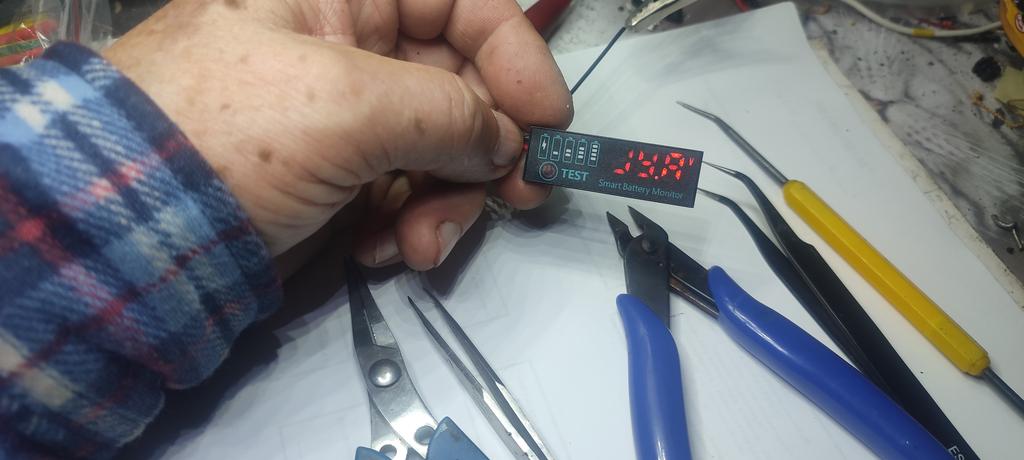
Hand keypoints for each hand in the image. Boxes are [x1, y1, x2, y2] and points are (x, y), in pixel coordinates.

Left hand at [103, 0, 570, 270]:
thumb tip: (507, 143)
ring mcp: (341, 116)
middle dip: (486, 147)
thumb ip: (446, 113)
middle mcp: (346, 44)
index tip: (548, 120)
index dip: (514, 53)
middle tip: (515, 199)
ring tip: (420, 244)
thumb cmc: (222, 137)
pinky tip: (382, 249)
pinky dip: (410, 223)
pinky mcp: (334, 176)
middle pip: (458, 82)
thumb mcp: (343, 105)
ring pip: (439, 147)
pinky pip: (404, 190)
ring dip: (448, 201)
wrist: (122, 235)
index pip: (457, 1)